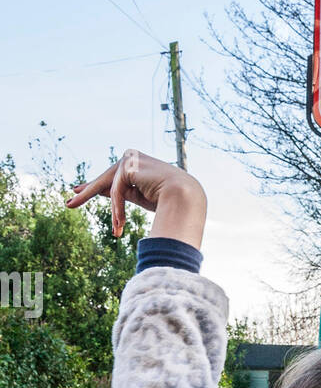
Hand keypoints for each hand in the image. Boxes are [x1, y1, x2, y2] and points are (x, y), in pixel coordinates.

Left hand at [66, 148, 206, 245]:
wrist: (184, 197)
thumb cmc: (167, 200)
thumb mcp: (138, 196)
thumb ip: (122, 193)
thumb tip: (103, 194)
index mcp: (137, 164)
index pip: (112, 176)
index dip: (94, 185)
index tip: (77, 190)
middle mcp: (131, 157)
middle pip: (106, 179)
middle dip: (87, 193)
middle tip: (68, 204)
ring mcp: (129, 158)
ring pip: (111, 188)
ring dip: (115, 212)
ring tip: (116, 230)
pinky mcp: (128, 166)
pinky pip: (116, 191)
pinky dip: (118, 208)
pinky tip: (120, 223)